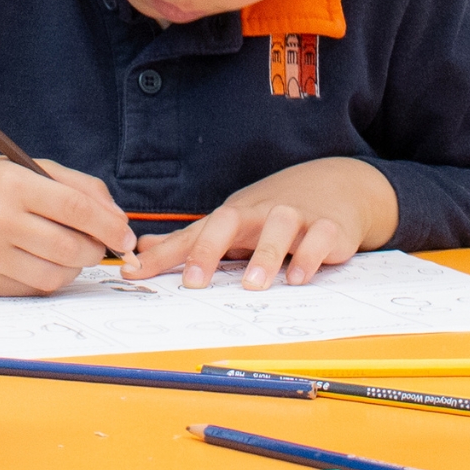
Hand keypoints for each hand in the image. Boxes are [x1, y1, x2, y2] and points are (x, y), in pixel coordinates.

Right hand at [0, 156, 137, 296]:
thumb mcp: (33, 168)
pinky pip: (31, 290)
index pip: (75, 209)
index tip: (125, 236)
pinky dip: (48, 279)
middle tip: (99, 245)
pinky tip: (43, 261)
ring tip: (70, 252)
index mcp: (13, 185)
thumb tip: (118, 222)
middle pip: (68, 248)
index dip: (108, 226)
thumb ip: (81, 189)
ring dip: (74, 268)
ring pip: (54, 277)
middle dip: (95, 250)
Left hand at [126, 158, 398, 290]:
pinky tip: (297, 278)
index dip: (164, 254)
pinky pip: (320, 238)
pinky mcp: (328, 227)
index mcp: (233, 217)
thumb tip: (141, 249)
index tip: (134, 273)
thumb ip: (190, 241)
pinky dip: (309, 256)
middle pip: (229, 221)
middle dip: (208, 250)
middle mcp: (259, 214)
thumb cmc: (272, 212)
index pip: (193, 234)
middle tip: (193, 282)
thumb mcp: (231, 223)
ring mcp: (295, 218)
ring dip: (265, 254)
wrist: (335, 185)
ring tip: (252, 284)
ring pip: (278, 226)